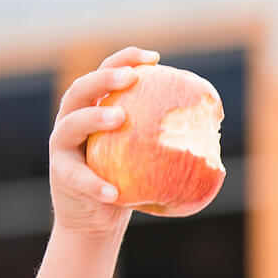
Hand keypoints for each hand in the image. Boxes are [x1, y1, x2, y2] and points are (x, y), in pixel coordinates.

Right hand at [48, 45, 158, 236]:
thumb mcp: (146, 154)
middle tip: (131, 78)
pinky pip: (78, 178)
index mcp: (94, 108)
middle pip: (80, 90)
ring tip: (119, 116)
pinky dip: (95, 184)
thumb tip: (216, 122)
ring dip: (94, 118)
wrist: (96, 219)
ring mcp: (62, 147)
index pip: (105, 74)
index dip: (125, 60)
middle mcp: (72, 121)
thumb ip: (166, 135)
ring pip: (71, 125)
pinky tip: (113, 192)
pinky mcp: (61, 176)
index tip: (154, 58)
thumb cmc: (127, 181)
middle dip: (104, 78)